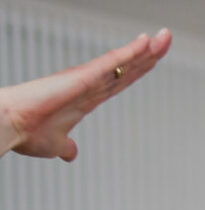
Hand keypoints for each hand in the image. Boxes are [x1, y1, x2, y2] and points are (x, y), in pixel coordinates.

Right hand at [1, 32, 170, 160]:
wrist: (11, 127)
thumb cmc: (27, 132)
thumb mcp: (56, 144)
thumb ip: (67, 146)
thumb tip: (71, 154)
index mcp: (87, 98)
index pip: (120, 80)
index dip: (138, 68)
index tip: (153, 57)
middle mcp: (89, 85)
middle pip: (127, 67)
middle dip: (148, 54)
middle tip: (165, 38)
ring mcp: (86, 79)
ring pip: (123, 61)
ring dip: (145, 50)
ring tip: (164, 37)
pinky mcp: (81, 77)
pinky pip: (111, 63)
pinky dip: (129, 53)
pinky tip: (145, 43)